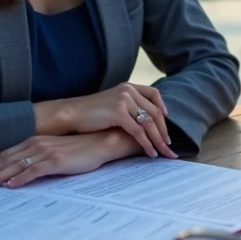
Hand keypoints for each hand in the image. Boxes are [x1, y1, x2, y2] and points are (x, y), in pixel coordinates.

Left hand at [0, 128, 160, 189]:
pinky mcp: (57, 160)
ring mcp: (45, 152)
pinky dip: (20, 178)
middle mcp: (36, 145)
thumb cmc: (81, 150)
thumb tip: (21, 178)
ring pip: (14, 166)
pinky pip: (35, 170)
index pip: (3, 156)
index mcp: (34, 143)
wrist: (105, 141)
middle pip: (3, 161)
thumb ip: (39, 163)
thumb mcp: (56, 155)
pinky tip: (10, 186)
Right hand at [40, 83, 175, 158]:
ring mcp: (124, 101)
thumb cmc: (89, 112)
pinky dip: (147, 144)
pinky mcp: (119, 114)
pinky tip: (150, 152)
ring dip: (158, 139)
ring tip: (163, 151)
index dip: (162, 108)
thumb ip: (127, 105)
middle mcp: (128, 91)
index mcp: (128, 87)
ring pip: (149, 123)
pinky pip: (139, 132)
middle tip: (169, 144)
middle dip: (163, 130)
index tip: (166, 121)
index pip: (154, 94)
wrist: (71, 114)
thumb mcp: (112, 103)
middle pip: (154, 111)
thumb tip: (143, 120)